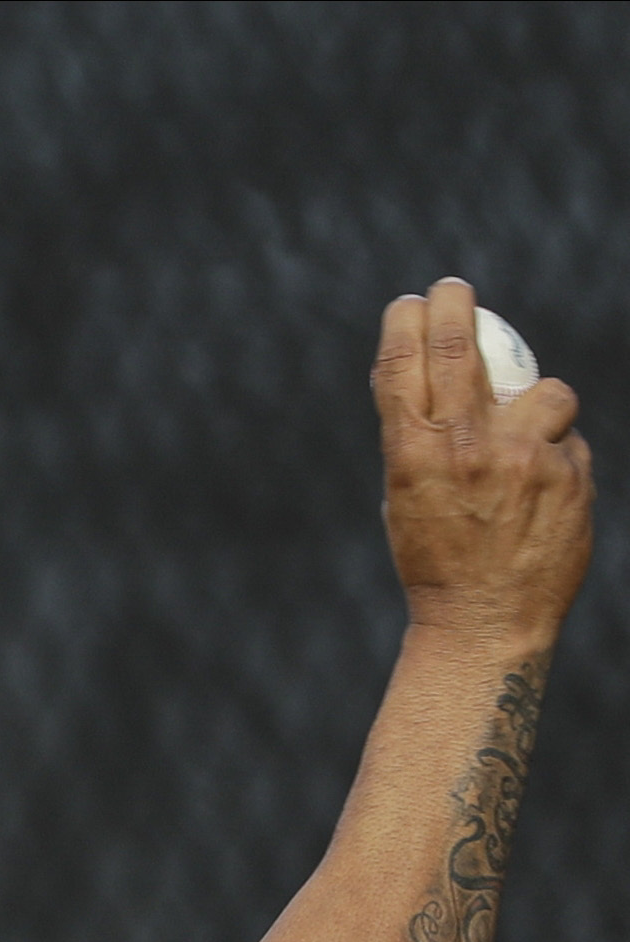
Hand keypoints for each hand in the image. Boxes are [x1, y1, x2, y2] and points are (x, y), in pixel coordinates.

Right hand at [376, 279, 594, 645]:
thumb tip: (431, 377)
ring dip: (539, 405)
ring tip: (528, 438)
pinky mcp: (570, 477)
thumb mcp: (405, 497)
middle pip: (459, 351)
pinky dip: (558, 458)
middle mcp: (466, 449)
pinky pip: (569, 442)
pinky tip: (541, 498)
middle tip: (454, 290)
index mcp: (414, 456)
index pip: (403, 365)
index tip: (411, 303)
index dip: (405, 323)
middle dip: (454, 308)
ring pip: (545, 391)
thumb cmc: (436, 561)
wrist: (485, 621)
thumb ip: (422, 439)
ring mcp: (523, 460)